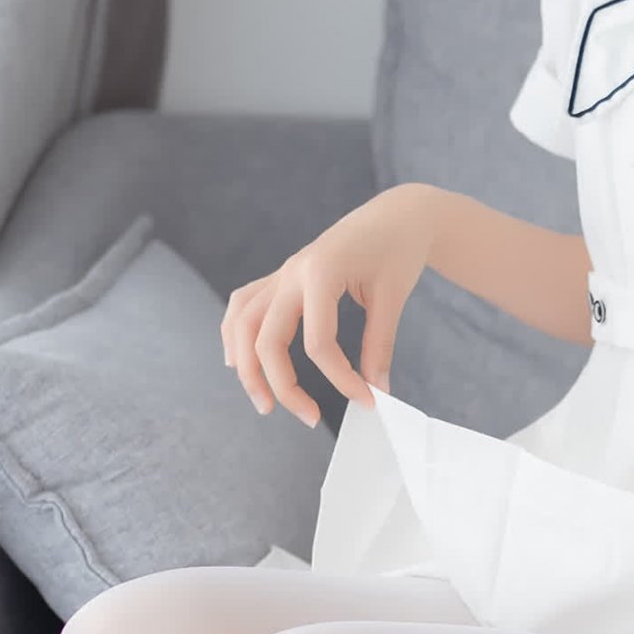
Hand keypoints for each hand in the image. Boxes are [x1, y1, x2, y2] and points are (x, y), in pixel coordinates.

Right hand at [221, 185, 439, 426]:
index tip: (367, 401)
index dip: (341, 380)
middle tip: (309, 418)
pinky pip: (243, 306)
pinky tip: (237, 361)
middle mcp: (292, 272)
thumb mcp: (393, 298)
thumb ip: (379, 346)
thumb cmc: (397, 250)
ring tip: (263, 402)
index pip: (318, 344)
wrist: (396, 215)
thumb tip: (375, 391)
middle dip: (282, 386)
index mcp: (321, 272)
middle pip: (266, 339)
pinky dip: (235, 335)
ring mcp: (282, 274)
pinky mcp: (281, 277)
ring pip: (242, 323)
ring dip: (245, 366)